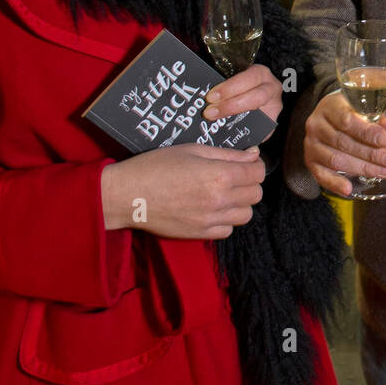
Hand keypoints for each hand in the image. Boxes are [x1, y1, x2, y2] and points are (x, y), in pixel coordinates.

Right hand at [100, 143, 264, 238]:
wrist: (128, 195)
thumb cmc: (156, 166)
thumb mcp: (193, 150)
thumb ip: (227, 154)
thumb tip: (253, 155)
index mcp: (219, 174)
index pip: (257, 172)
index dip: (255, 165)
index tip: (247, 163)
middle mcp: (219, 199)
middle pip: (256, 194)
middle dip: (250, 183)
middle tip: (235, 176)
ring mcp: (210, 219)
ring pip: (246, 214)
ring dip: (240, 203)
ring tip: (225, 194)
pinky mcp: (200, 234)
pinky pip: (228, 230)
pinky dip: (225, 220)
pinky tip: (213, 209)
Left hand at [203, 63, 281, 138]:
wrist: (250, 94)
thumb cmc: (237, 86)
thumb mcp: (232, 80)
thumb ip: (221, 86)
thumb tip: (197, 95)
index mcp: (261, 74)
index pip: (250, 78)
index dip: (230, 88)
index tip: (211, 97)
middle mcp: (271, 90)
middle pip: (257, 97)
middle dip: (231, 106)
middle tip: (210, 112)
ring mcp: (274, 108)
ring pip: (259, 116)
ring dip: (235, 120)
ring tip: (215, 123)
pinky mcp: (270, 126)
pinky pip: (257, 132)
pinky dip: (241, 134)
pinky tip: (225, 136)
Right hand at [303, 91, 385, 196]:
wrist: (329, 119)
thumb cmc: (350, 113)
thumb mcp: (364, 109)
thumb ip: (379, 118)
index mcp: (330, 107)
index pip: (347, 120)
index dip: (368, 132)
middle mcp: (316, 125)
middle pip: (344, 143)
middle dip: (372, 154)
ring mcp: (311, 145)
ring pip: (336, 160)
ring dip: (363, 168)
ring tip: (385, 172)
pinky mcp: (311, 162)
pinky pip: (321, 176)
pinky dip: (335, 184)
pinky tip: (348, 189)